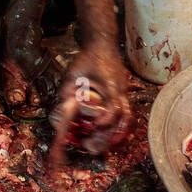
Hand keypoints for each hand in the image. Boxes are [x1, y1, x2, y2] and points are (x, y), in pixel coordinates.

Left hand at [49, 44, 131, 167]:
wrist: (103, 44)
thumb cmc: (90, 57)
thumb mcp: (74, 72)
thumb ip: (67, 89)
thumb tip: (62, 107)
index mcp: (110, 86)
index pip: (115, 108)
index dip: (107, 120)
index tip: (96, 126)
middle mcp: (120, 91)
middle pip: (124, 119)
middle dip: (111, 136)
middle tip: (94, 146)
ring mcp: (123, 93)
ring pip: (128, 118)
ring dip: (118, 135)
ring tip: (106, 146)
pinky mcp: (122, 94)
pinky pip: (127, 114)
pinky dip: (120, 127)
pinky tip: (111, 135)